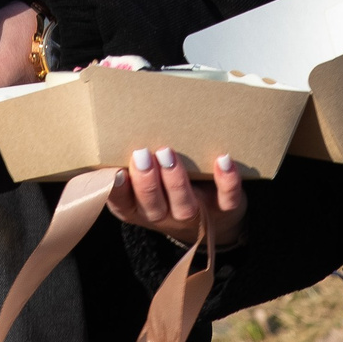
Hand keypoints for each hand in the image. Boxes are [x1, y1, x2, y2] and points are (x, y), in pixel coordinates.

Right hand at [107, 146, 246, 249]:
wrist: (215, 220)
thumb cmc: (169, 188)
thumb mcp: (147, 178)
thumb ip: (133, 158)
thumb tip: (115, 121)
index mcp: (141, 209)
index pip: (124, 205)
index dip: (118, 192)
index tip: (117, 172)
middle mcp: (166, 216)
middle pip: (153, 206)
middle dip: (146, 182)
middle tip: (142, 154)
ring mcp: (196, 215)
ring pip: (184, 205)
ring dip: (175, 181)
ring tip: (167, 153)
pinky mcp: (225, 209)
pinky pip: (226, 199)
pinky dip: (226, 181)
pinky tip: (223, 160)